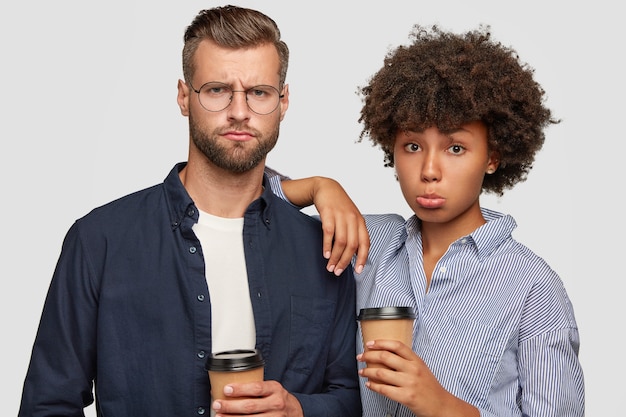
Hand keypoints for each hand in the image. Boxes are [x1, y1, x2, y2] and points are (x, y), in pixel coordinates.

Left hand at [212, 380, 302, 416]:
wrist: (295, 411)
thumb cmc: (278, 398)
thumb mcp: (271, 389)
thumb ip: (256, 389)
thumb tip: (227, 389)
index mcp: (275, 389)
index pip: (256, 388)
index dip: (240, 389)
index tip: (226, 389)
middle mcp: (276, 403)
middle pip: (250, 406)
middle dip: (230, 406)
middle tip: (217, 405)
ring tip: (219, 416)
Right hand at [282, 177, 369, 275]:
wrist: (327, 188)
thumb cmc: (339, 206)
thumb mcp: (351, 218)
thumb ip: (354, 233)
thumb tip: (355, 254)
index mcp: (360, 222)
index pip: (365, 243)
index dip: (362, 258)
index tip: (357, 271)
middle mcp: (352, 219)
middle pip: (352, 245)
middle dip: (345, 261)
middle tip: (338, 272)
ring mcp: (341, 216)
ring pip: (341, 241)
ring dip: (335, 257)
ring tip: (330, 267)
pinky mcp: (328, 213)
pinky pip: (329, 233)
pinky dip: (327, 245)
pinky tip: (325, 254)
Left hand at [357, 340, 478, 416]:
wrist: (442, 405)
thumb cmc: (430, 387)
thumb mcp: (421, 368)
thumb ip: (407, 361)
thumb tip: (386, 354)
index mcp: (417, 360)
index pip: (397, 345)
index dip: (381, 342)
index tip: (370, 343)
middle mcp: (413, 369)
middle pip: (385, 357)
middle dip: (369, 355)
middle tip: (361, 356)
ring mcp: (409, 383)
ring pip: (382, 373)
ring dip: (368, 371)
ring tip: (362, 371)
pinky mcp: (406, 396)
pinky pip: (384, 389)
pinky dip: (373, 386)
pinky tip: (369, 384)